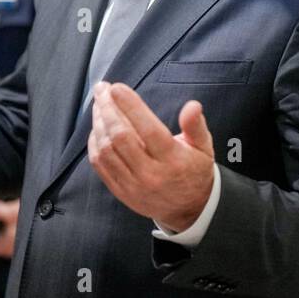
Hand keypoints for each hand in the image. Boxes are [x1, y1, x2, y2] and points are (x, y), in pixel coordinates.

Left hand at [87, 81, 214, 231]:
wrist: (189, 210)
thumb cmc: (195, 171)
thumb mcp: (204, 148)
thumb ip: (196, 126)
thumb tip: (192, 106)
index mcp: (173, 160)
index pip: (148, 129)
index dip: (131, 106)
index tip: (117, 87)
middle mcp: (151, 173)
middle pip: (121, 137)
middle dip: (108, 109)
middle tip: (102, 89)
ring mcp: (133, 184)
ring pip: (107, 150)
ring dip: (98, 123)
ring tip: (99, 104)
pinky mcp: (121, 191)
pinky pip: (100, 165)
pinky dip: (94, 143)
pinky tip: (97, 127)